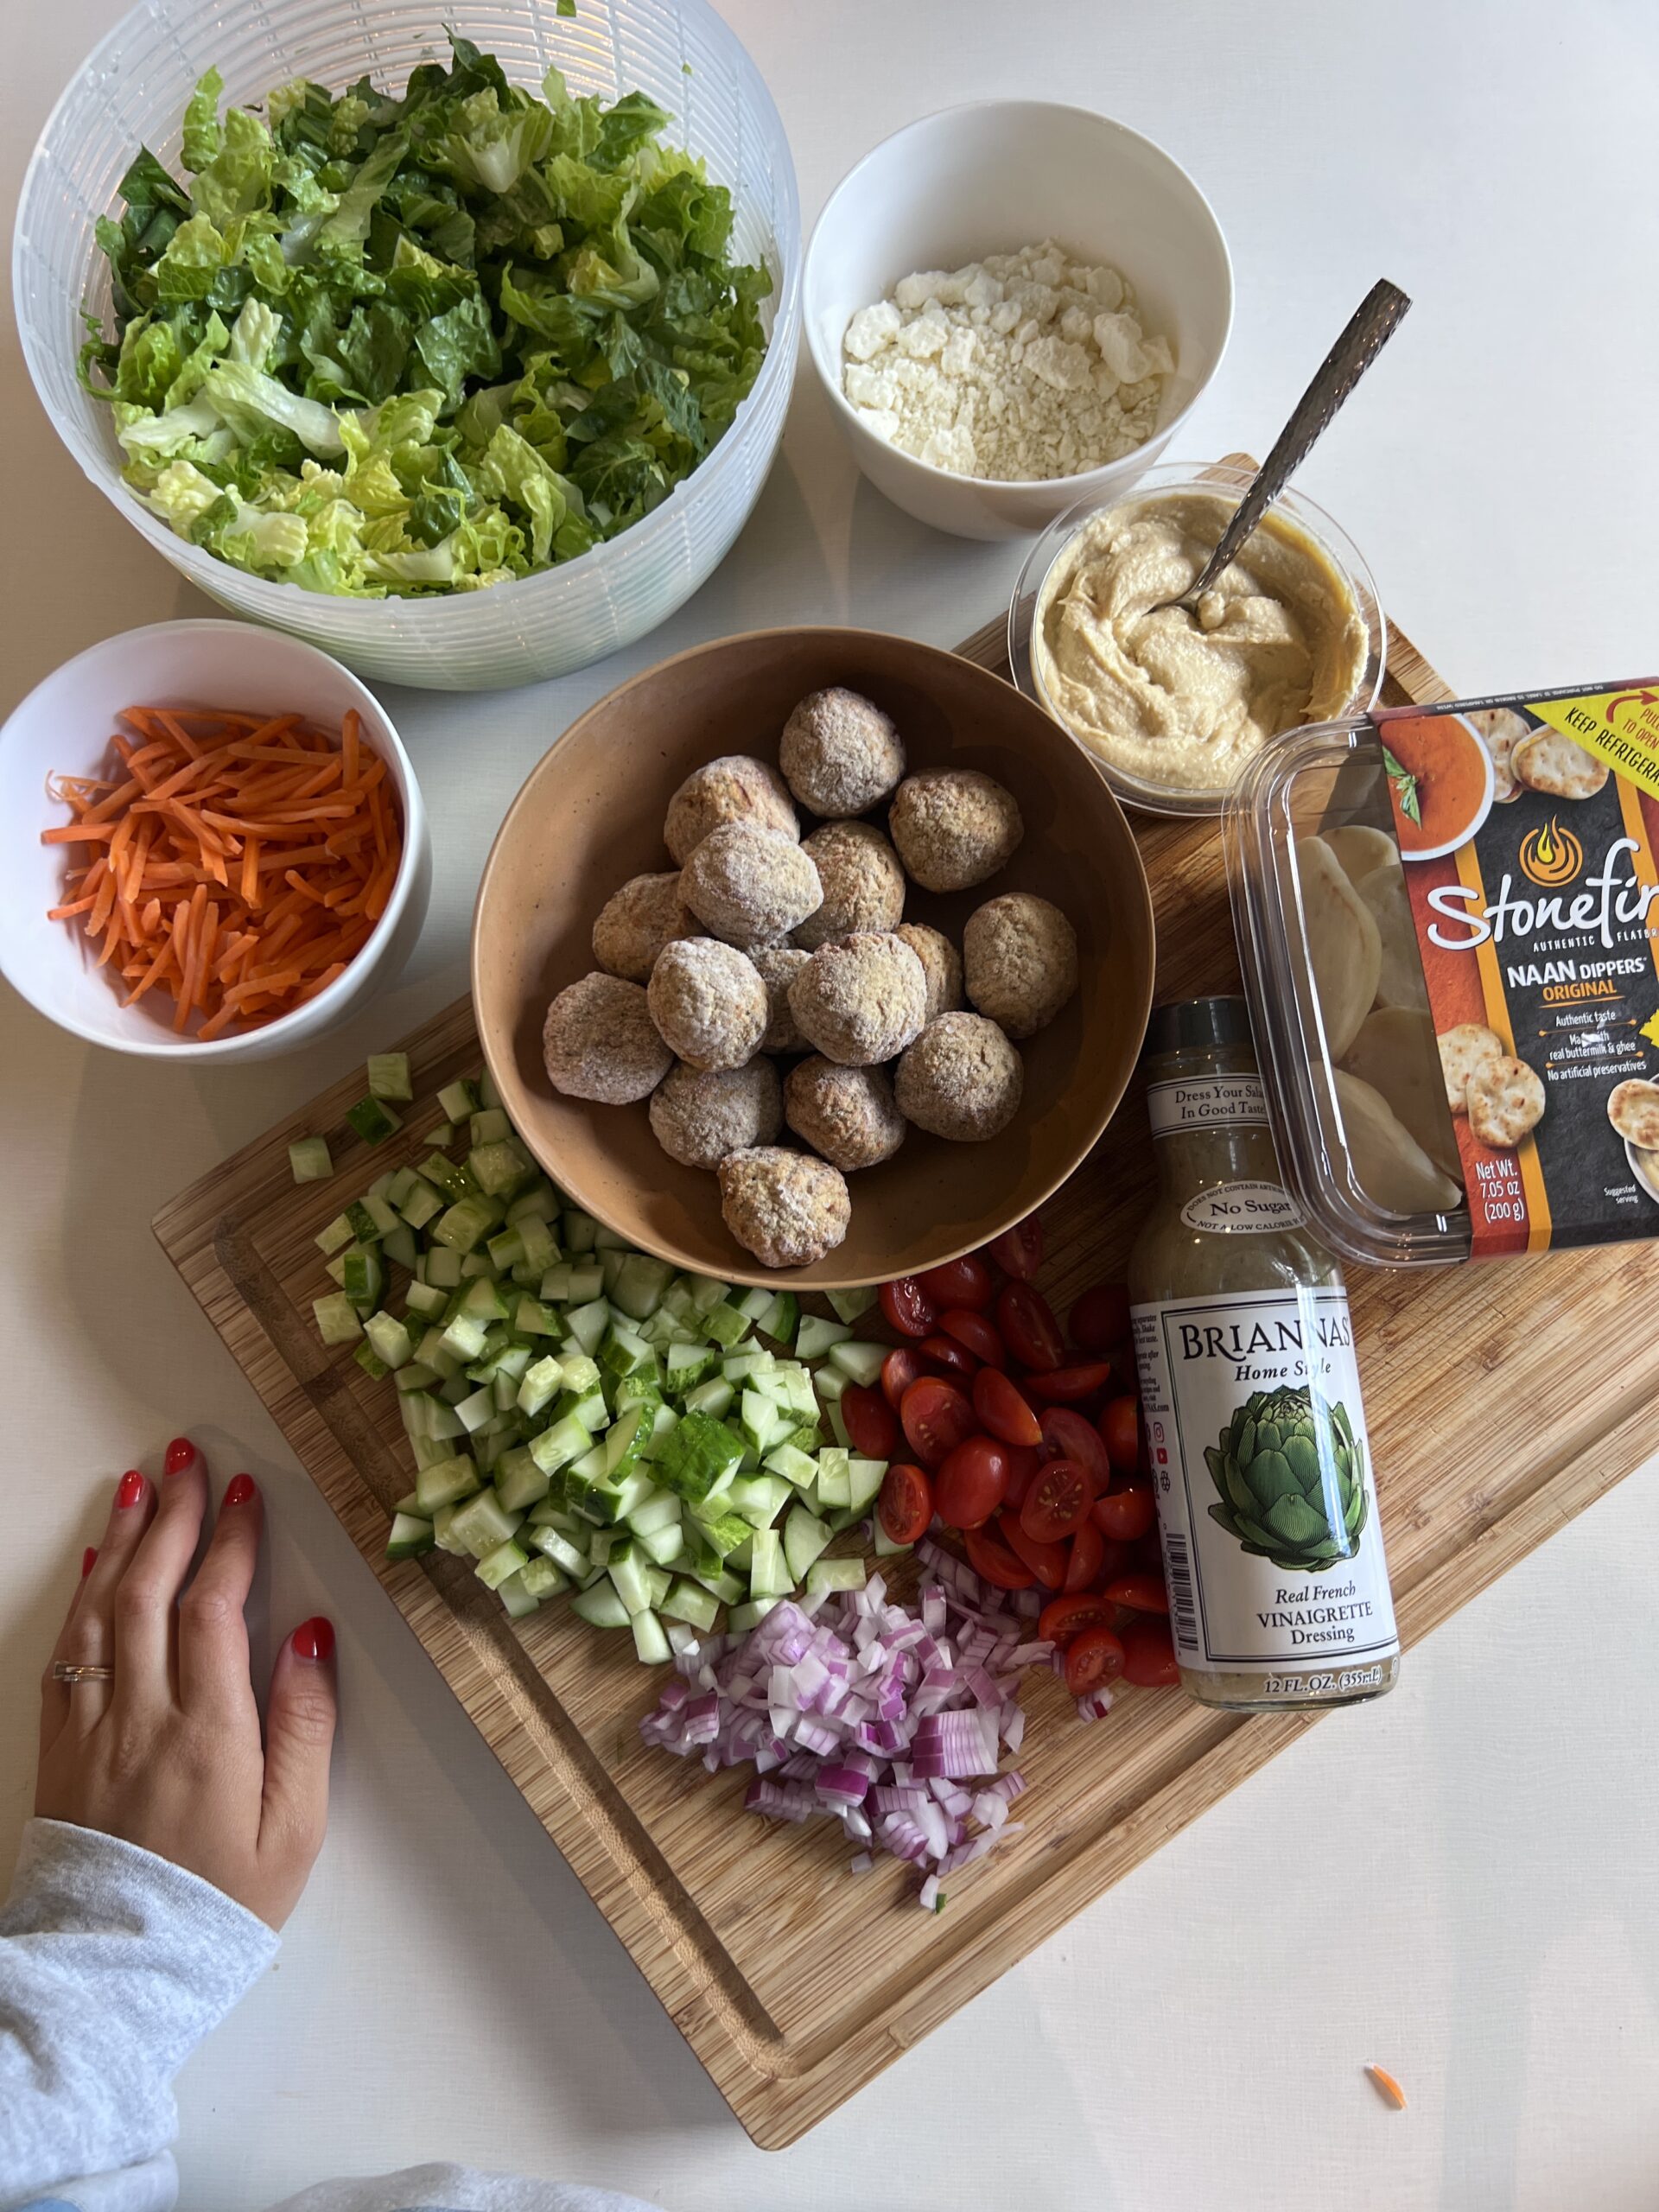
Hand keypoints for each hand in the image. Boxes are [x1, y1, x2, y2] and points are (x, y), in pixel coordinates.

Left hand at [36, 1439, 336, 1929]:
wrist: (120, 1970)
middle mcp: (142, 1717)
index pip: (214, 1607)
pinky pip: (67, 1652)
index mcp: (207, 1733)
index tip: (246, 1495)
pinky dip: (81, 1596)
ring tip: (140, 1485)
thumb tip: (312, 1637)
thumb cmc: (218, 1904)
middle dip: (173, 1516)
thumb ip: (306, 1727)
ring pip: (99, 1610)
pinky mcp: (63, 1748)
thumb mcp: (294, 1828)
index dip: (230, 1542)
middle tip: (189, 1460)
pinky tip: (94, 1564)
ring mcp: (93, 1729)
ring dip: (120, 1539)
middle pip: (149, 1590)